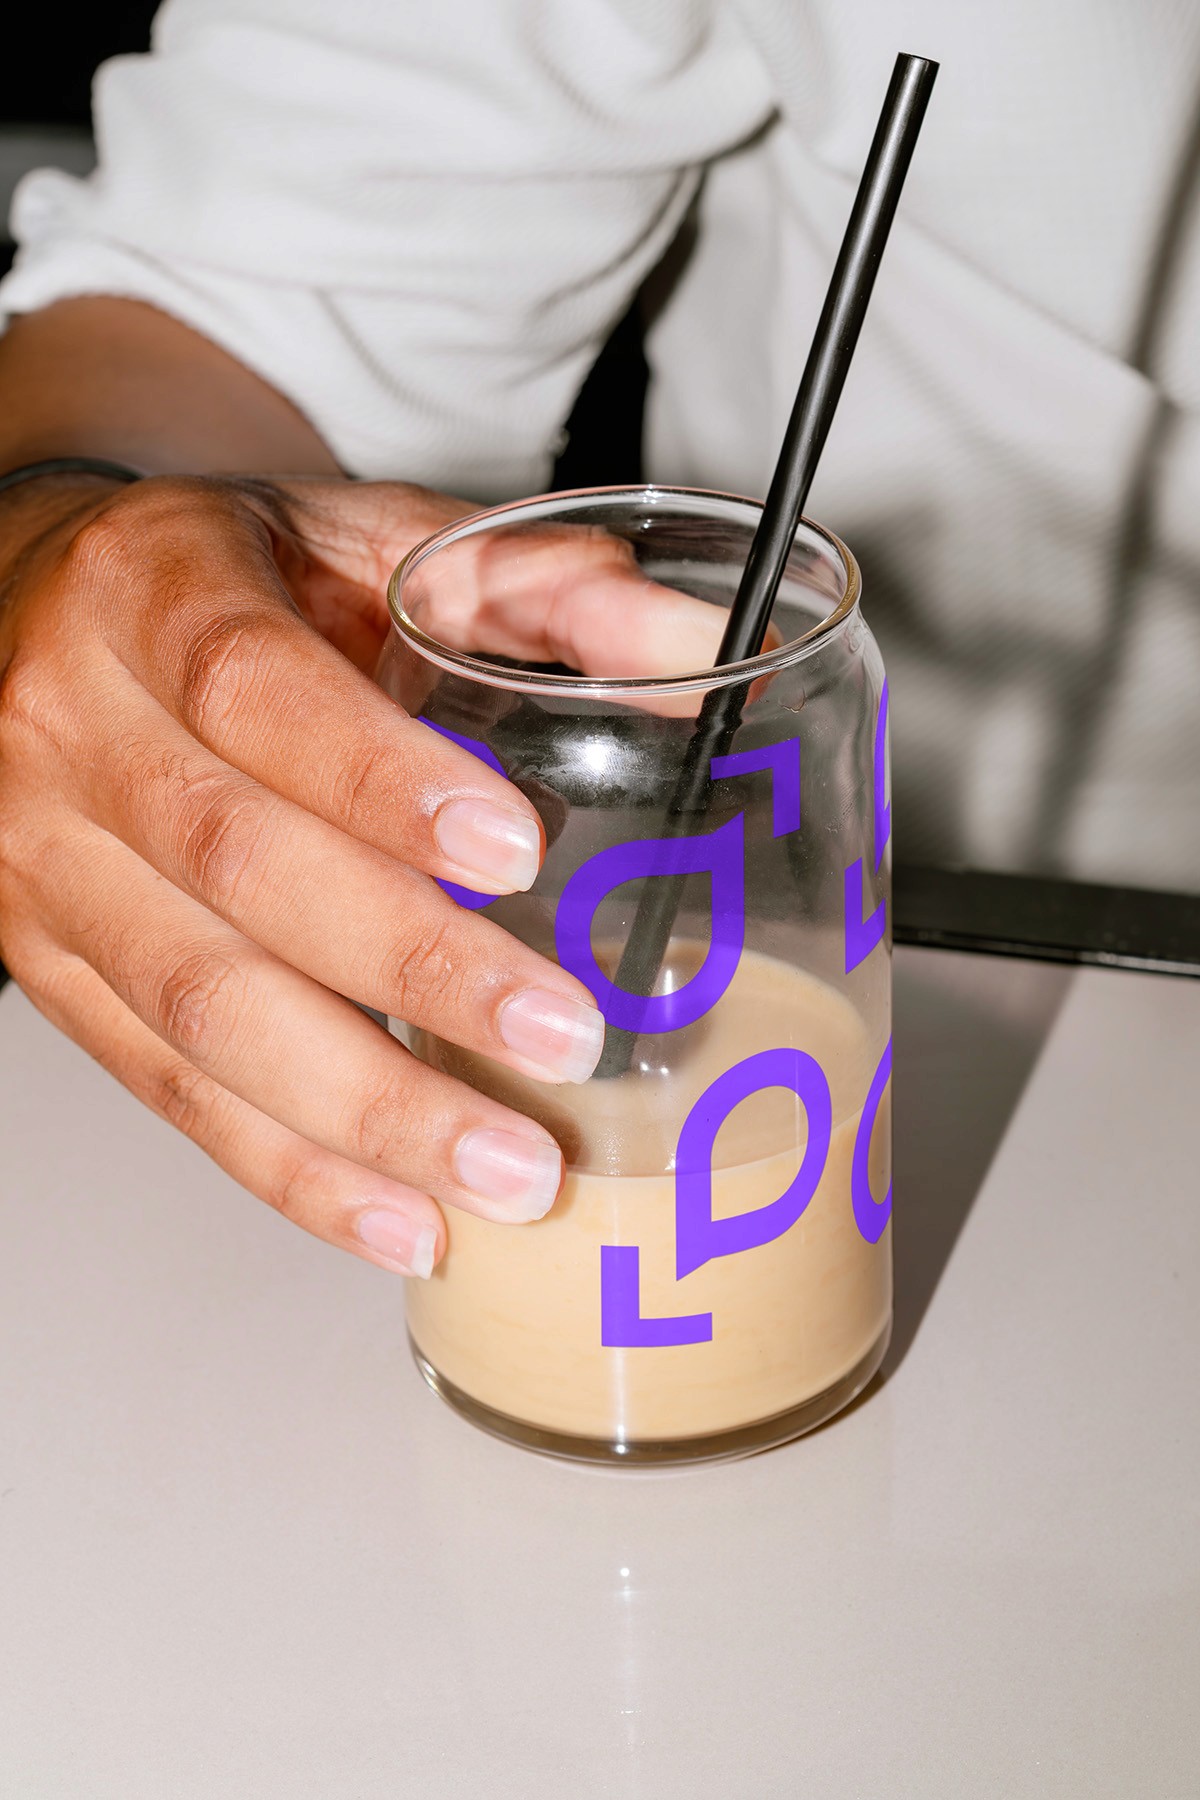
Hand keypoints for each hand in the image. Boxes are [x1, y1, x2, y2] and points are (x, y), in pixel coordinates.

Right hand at [0, 473, 626, 1277]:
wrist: (37, 620)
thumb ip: (534, 586)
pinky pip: (167, 1088)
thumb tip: (699, 649)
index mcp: (149, 588)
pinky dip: (293, 1170)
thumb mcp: (366, 538)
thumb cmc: (224, 585)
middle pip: (232, 865)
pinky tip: (404, 1217)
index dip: (378, 780)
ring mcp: (43, 863)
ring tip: (506, 1170)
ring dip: (364, 1107)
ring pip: (198, 1007)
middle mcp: (70, 728)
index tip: (516, 855)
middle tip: (561, 1038)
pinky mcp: (52, 970)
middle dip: (410, 970)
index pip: (250, 688)